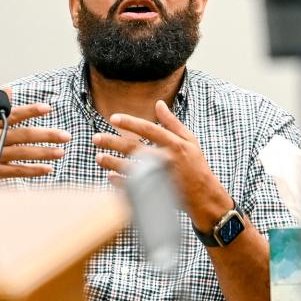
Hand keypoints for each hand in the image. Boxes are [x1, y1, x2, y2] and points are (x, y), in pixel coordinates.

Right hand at [0, 88, 70, 178]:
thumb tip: (8, 90)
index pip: (14, 115)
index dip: (31, 111)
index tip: (47, 108)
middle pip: (23, 135)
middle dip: (46, 135)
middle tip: (65, 135)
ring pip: (23, 153)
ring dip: (44, 153)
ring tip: (61, 152)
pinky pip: (17, 171)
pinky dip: (33, 170)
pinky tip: (47, 169)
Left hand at [93, 100, 233, 229]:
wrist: (204, 196)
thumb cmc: (195, 165)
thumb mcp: (189, 140)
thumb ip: (172, 123)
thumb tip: (158, 104)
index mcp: (174, 144)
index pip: (148, 129)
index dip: (130, 123)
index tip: (113, 118)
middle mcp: (166, 159)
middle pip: (135, 148)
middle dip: (113, 142)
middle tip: (96, 138)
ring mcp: (160, 177)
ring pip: (130, 168)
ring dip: (112, 163)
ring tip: (98, 157)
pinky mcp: (157, 192)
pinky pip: (134, 188)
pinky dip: (121, 183)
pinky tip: (109, 176)